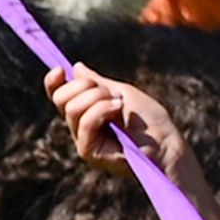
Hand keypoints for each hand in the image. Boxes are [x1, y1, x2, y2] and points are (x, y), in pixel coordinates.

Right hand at [48, 62, 187, 182]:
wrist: (165, 143)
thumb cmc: (149, 120)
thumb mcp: (121, 92)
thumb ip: (97, 83)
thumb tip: (76, 67)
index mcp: (86, 110)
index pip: (58, 95)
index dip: (53, 82)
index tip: (60, 69)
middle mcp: (80, 126)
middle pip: (61, 98)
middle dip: (84, 86)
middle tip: (110, 92)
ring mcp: (83, 139)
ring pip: (72, 108)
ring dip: (97, 98)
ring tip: (118, 104)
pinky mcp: (88, 151)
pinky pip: (85, 122)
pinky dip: (102, 110)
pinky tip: (118, 110)